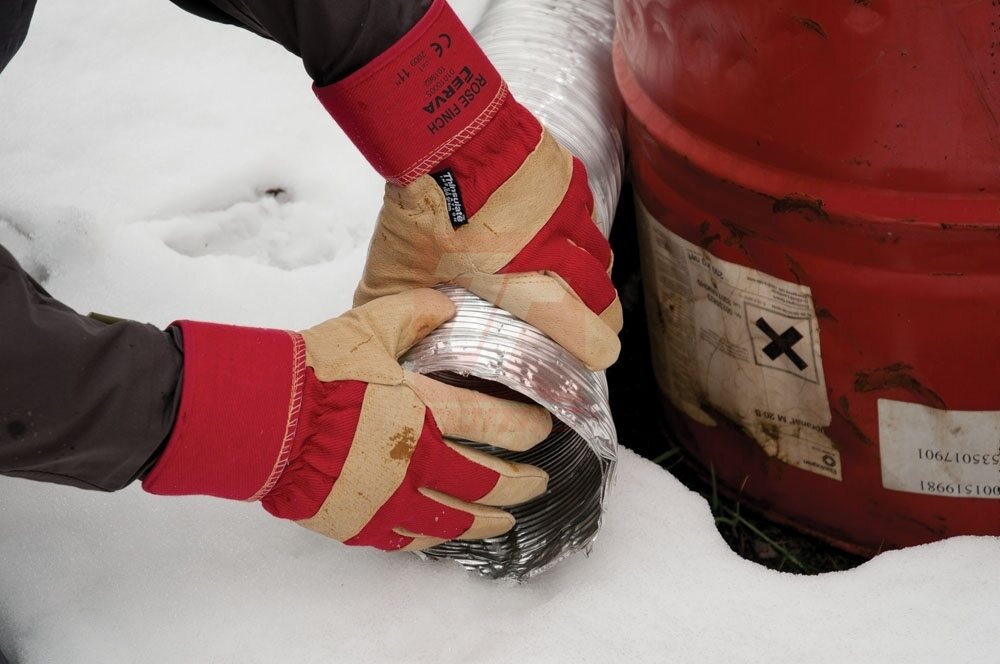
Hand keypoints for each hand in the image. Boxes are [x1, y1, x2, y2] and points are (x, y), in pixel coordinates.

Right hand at [144, 289, 551, 550]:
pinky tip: (448, 533)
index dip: (525, 429)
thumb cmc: (315, 370)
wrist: (261, 417)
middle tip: (538, 483)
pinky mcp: (362, 524)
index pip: (493, 424)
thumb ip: (416, 313)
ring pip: (454, 520)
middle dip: (520, 484)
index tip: (542, 430)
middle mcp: (415, 462)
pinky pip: (411, 539)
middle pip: (485, 481)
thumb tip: (449, 305)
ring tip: (507, 521)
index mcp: (424, 412)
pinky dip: (437, 536)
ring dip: (488, 521)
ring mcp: (389, 499)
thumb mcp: (370, 326)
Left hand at [315, 0, 621, 369]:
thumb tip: (379, 322)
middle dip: (602, 313)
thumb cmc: (422, 204)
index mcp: (518, 279)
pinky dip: (582, 227)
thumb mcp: (397, 266)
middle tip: (596, 324)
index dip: (594, 346)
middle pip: (600, 291)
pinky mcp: (566, 174)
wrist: (443, 131)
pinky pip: (588, 210)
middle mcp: (552, 247)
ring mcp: (565, 209)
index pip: (576, 324)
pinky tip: (564, 229)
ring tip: (581, 279)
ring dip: (595, 271)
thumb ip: (392, 301)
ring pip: (599, 251)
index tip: (598, 356)